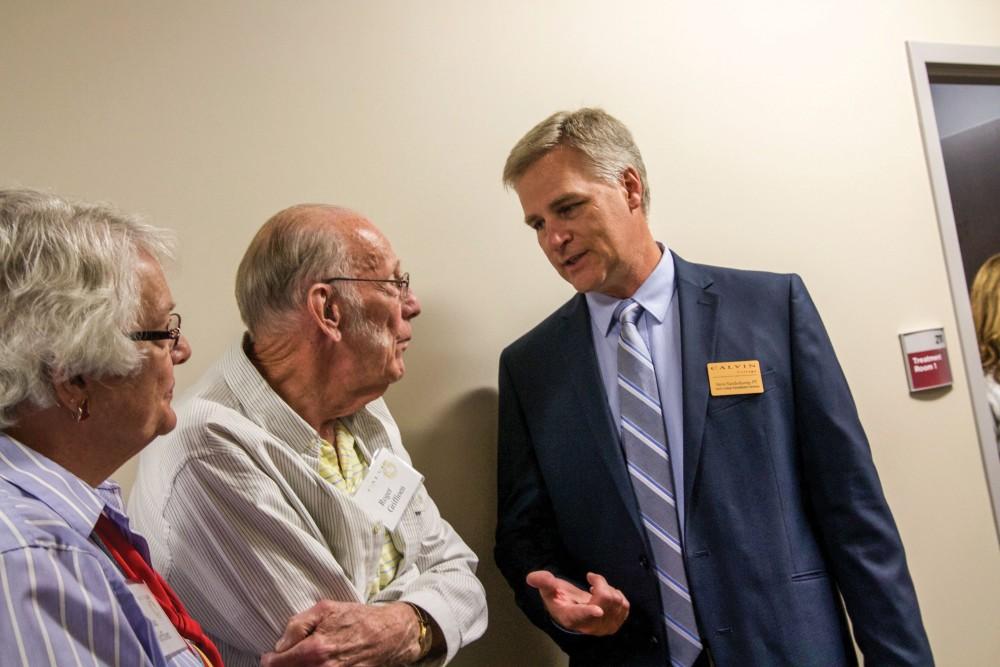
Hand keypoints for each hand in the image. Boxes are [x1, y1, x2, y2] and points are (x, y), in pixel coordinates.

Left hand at [260, 600, 420, 666]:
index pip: (276, 664)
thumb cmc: (356, 619)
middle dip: (283, 666)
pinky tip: (316, 664)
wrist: (388, 635)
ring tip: (300, 660)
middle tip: (283, 659)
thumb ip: (297, 624)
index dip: (269, 660)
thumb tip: (279, 644)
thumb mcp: (325, 609)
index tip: (270, 656)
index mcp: (313, 650)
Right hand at [526, 570, 628, 635]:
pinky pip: (624, 605)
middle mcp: (588, 627)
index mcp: (570, 617)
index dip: (589, 612)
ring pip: (616, 600)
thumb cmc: (560, 599)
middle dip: (601, 583)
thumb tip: (531, 577)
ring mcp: (604, 628)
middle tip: (591, 579)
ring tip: (597, 589)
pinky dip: (617, 594)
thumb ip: (543, 583)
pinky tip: (606, 595)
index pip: (580, 615)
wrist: (573, 612)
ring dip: (608, 588)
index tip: (597, 610)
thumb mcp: (549, 591)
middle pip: (605, 599)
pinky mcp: (616, 624)